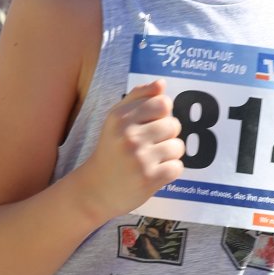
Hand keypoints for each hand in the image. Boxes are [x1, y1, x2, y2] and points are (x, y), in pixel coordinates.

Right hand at [78, 79, 183, 220]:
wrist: (96, 189)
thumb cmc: (111, 150)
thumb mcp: (116, 119)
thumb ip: (138, 96)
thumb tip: (161, 84)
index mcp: (120, 117)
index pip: (163, 103)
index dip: (162, 114)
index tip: (151, 124)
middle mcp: (129, 136)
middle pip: (173, 125)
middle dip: (167, 135)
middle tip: (151, 145)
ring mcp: (140, 159)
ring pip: (178, 146)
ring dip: (170, 154)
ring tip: (153, 159)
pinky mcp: (149, 179)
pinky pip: (177, 167)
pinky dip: (170, 170)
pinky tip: (155, 172)